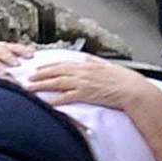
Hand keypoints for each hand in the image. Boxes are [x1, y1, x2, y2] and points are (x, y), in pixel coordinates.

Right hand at [0, 41, 34, 80]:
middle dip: (9, 58)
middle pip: (1, 52)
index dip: (23, 51)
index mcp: (4, 48)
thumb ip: (22, 58)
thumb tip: (35, 55)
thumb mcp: (10, 61)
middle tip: (16, 65)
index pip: (15, 48)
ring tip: (5, 72)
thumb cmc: (1, 68)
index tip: (31, 56)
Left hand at [24, 55, 149, 109]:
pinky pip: (67, 97)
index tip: (38, 68)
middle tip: (28, 78)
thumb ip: (95, 61)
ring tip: (30, 89)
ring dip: (42, 86)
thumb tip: (86, 57)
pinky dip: (55, 100)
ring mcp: (83, 83)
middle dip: (40, 75)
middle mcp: (82, 72)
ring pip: (57, 83)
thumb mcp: (107, 66)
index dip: (48, 66)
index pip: (63, 63)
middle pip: (56, 72)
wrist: (133, 90)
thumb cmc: (123, 80)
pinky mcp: (86, 95)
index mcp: (87, 65)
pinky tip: (47, 103)